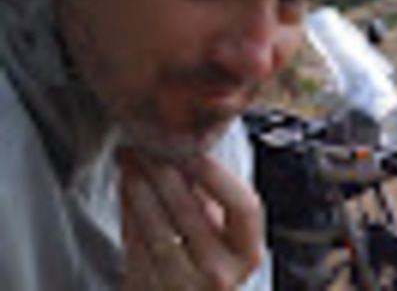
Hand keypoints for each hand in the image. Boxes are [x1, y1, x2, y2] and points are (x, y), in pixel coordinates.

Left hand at [119, 150, 263, 289]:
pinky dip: (127, 207)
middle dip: (164, 169)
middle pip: (190, 210)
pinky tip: (125, 184)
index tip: (192, 147)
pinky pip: (134, 241)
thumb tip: (185, 148)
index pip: (243, 206)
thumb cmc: (208, 260)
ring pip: (156, 225)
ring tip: (129, 158)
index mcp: (248, 253)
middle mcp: (220, 274)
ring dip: (138, 184)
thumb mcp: (224, 230)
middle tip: (147, 144)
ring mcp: (183, 287)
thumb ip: (211, 195)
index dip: (218, 174)